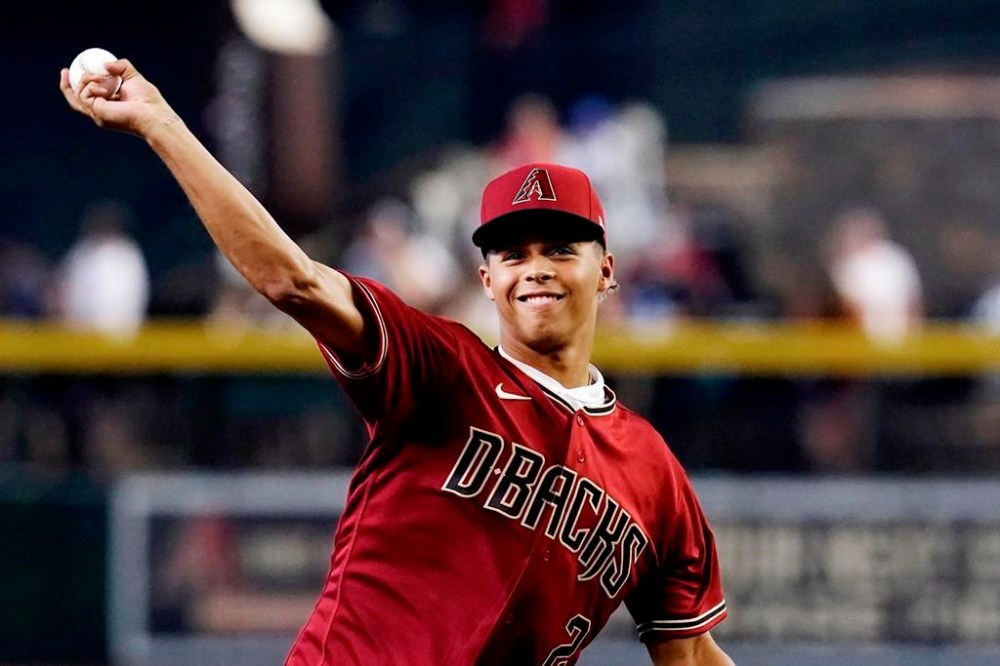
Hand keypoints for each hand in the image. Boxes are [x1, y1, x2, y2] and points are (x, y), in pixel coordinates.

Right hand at [59, 58, 176, 137]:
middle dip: (66, 85)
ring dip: (84, 81)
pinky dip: (90, 86)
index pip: (88, 96)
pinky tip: (102, 84)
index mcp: (109, 105)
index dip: (78, 83)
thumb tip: (106, 64)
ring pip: (78, 96)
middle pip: (75, 100)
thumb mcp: (133, 77)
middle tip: (64, 71)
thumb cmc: (148, 100)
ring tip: (99, 77)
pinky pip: (85, 96)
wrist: (154, 114)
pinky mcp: (98, 113)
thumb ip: (121, 67)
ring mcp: (98, 115)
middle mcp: (101, 112)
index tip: (73, 69)